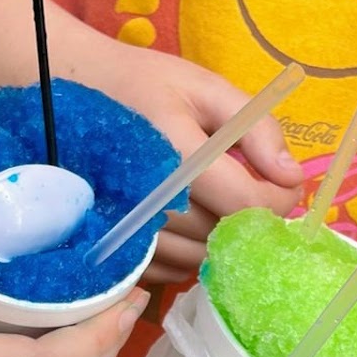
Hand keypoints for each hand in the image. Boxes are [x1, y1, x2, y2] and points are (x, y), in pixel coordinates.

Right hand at [63, 28, 304, 281]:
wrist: (65, 92)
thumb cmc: (141, 85)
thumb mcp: (204, 88)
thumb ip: (255, 128)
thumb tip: (291, 175)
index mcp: (178, 157)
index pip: (249, 204)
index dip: (281, 199)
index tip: (283, 181)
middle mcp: (150, 202)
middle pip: (227, 235)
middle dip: (252, 216)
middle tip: (252, 187)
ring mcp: (128, 231)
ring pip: (201, 259)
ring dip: (221, 238)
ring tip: (218, 202)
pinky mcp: (115, 247)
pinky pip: (169, 271)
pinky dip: (189, 254)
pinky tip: (188, 222)